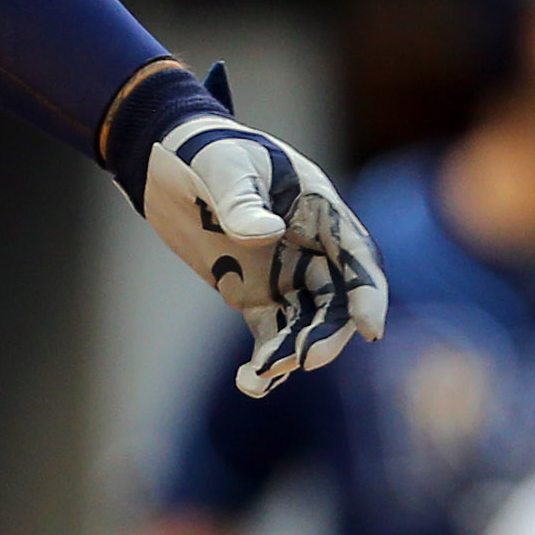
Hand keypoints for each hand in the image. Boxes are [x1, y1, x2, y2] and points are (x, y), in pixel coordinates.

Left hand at [132, 86, 386, 396]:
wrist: (164, 161)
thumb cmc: (205, 152)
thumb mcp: (224, 168)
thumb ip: (243, 200)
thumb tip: (267, 233)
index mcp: (319, 211)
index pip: (356, 258)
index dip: (368, 294)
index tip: (370, 328)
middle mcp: (311, 247)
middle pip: (336, 301)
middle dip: (326, 334)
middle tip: (304, 361)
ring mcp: (285, 273)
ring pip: (306, 323)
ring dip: (292, 352)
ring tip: (261, 376)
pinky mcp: (255, 293)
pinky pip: (271, 332)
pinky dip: (266, 358)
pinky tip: (251, 382)